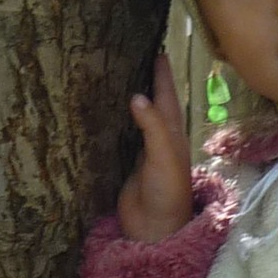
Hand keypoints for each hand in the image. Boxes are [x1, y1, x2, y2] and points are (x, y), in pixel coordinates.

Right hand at [116, 55, 193, 243]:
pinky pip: (121, 136)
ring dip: (131, 99)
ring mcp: (143, 152)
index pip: (167, 95)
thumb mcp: (165, 155)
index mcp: (173, 133)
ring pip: (137, 118)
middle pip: (153, 103)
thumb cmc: (168, 192)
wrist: (155, 228)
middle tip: (136, 55)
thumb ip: (152, 126)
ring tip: (118, 77)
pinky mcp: (126, 164)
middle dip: (148, 80)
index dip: (163, 74)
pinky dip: (115, 121)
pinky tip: (105, 113)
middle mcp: (159, 139)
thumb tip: (137, 95)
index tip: (158, 49)